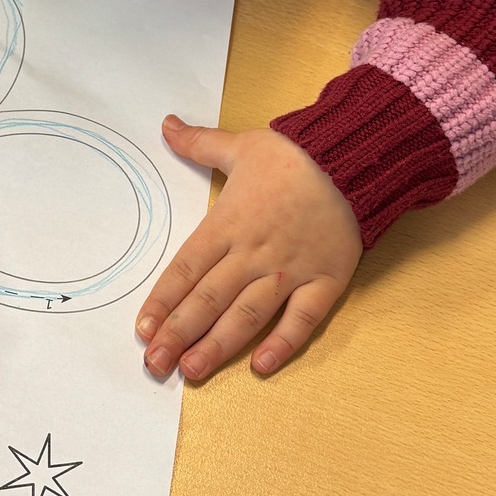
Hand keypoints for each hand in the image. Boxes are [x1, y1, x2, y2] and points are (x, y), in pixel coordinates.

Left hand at [136, 118, 360, 382]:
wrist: (353, 158)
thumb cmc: (294, 155)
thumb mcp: (240, 145)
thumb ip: (199, 143)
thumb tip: (166, 124)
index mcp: (228, 223)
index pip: (186, 269)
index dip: (162, 302)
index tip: (142, 330)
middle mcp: (253, 252)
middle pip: (209, 299)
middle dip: (179, 334)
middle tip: (156, 364)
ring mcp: (290, 270)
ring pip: (248, 314)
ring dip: (218, 345)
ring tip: (193, 371)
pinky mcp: (325, 280)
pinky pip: (303, 318)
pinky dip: (283, 342)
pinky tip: (261, 365)